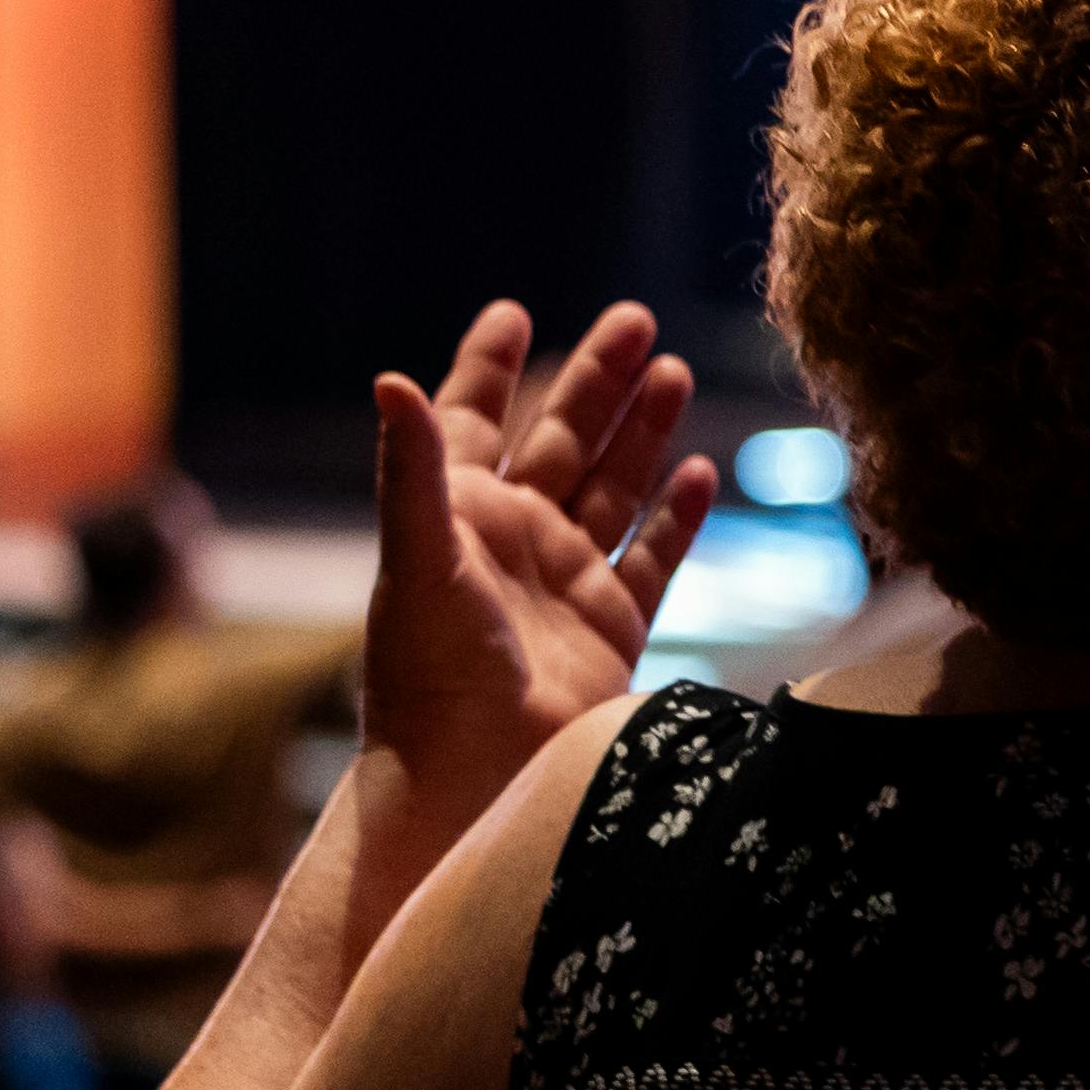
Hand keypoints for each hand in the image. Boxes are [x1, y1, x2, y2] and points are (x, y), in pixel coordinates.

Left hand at [362, 300, 714, 813]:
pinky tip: (700, 472)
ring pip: (614, 486)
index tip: (512, 313)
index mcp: (458, 515)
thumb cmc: (429, 673)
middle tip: (634, 317)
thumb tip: (389, 379)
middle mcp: (513, 540)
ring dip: (643, 430)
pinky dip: (677, 516)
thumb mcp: (417, 559)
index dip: (489, 367)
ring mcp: (566, 581)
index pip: (473, 420)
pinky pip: (652, 557)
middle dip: (595, 378)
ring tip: (672, 371)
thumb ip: (413, 469)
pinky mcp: (613, 625)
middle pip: (562, 438)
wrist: (474, 776)